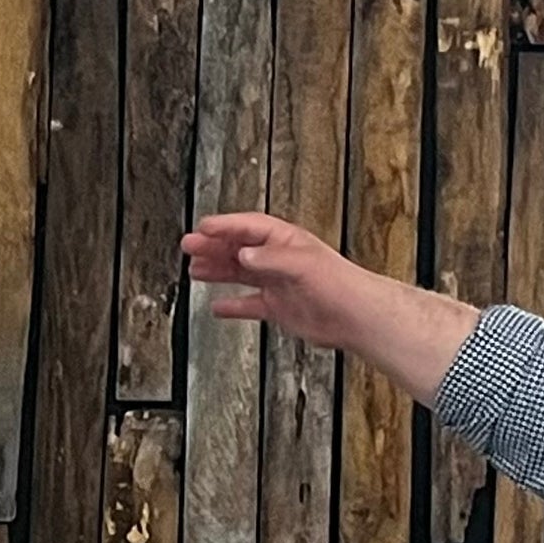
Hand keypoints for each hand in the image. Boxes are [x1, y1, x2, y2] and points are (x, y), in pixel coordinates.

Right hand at [181, 212, 383, 351]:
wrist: (355, 316)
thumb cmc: (338, 284)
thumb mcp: (301, 264)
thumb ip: (269, 260)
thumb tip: (242, 256)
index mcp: (285, 241)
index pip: (249, 228)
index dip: (225, 226)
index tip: (203, 227)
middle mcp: (279, 260)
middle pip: (239, 249)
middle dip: (213, 246)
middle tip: (189, 245)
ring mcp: (278, 284)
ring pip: (240, 274)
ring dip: (217, 271)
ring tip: (194, 269)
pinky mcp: (279, 308)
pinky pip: (250, 304)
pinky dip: (233, 306)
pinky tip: (217, 307)